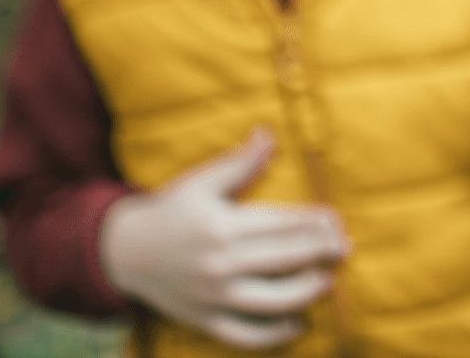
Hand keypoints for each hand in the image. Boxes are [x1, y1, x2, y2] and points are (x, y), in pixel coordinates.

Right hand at [99, 128, 349, 349]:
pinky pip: (244, 335)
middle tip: (345, 248)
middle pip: (281, 260)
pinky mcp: (205, 320)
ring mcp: (212, 297)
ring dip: (304, 292)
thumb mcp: (201, 182)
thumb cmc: (170, 211)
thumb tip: (270, 134)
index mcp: (221, 227)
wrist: (123, 252)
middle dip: (318, 253)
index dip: (312, 223)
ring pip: (269, 301)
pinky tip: (299, 325)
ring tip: (328, 282)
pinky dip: (272, 336)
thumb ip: (240, 162)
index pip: (279, 225)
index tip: (335, 221)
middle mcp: (219, 264)